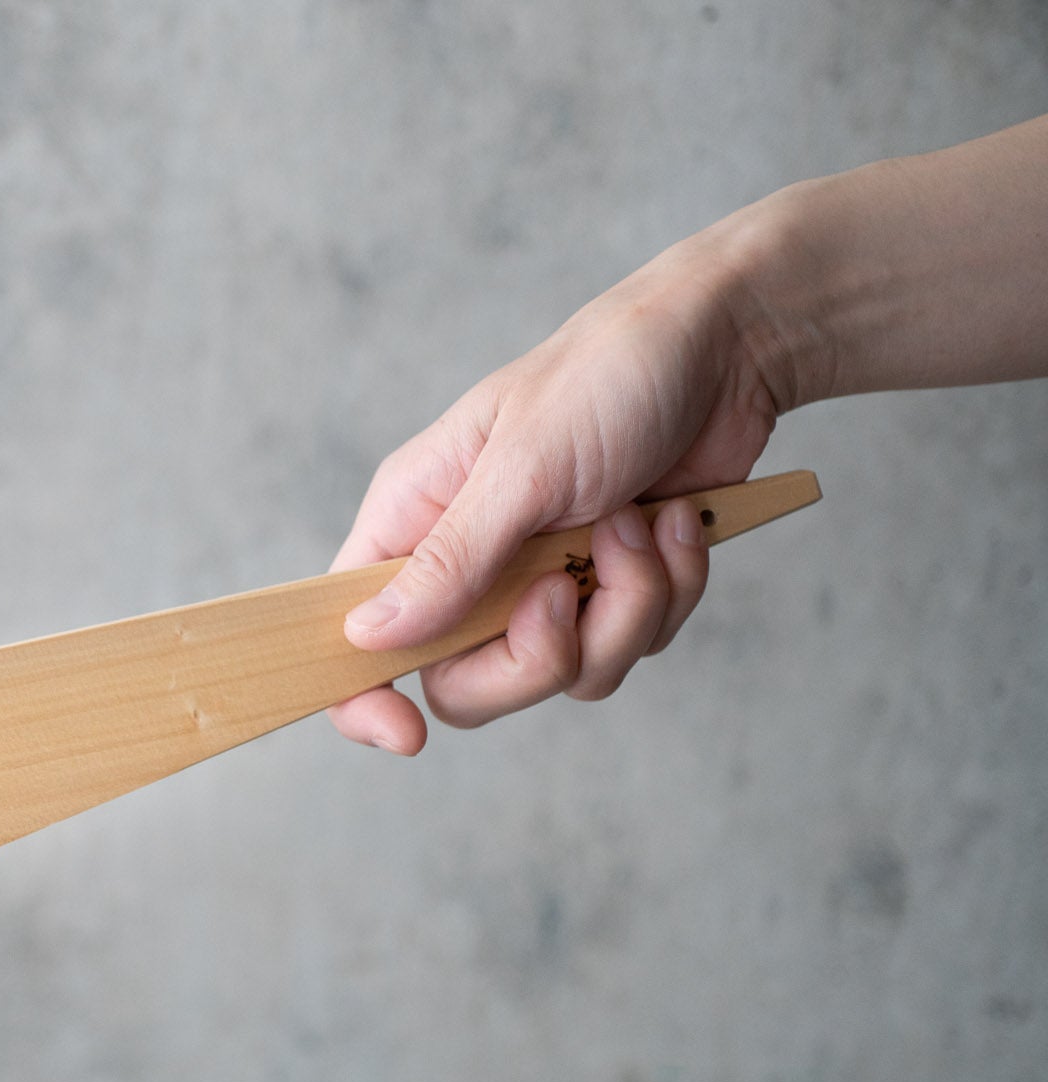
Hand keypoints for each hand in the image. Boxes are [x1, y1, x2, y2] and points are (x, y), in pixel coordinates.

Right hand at [328, 238, 783, 753]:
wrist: (728, 347)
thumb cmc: (605, 376)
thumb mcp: (521, 467)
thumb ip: (447, 562)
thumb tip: (364, 638)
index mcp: (415, 521)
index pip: (354, 635)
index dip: (364, 696)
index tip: (407, 733)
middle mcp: (469, 562)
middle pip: (466, 685)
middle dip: (537, 656)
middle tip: (567, 592)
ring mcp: (543, 582)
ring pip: (565, 674)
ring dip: (623, 607)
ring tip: (637, 526)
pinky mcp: (612, 589)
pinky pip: (632, 646)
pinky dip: (667, 590)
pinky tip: (673, 524)